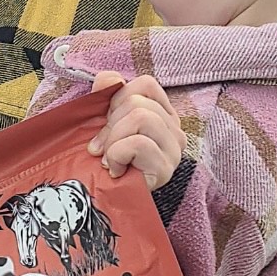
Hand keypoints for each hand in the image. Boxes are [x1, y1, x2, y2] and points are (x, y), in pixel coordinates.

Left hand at [87, 72, 185, 189]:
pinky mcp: (166, 168)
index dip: (117, 98)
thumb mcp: (102, 122)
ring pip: (142, 117)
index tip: (106, 121)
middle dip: (110, 124)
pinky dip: (117, 154)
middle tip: (102, 147)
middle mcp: (174, 129)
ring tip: (109, 158)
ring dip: (113, 139)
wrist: (105, 198)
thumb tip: (108, 78)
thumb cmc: (105, 158)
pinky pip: (138, 143)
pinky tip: (116, 169)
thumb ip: (105, 96)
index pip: (146, 84)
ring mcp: (174, 149)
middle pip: (138, 102)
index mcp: (162, 113)